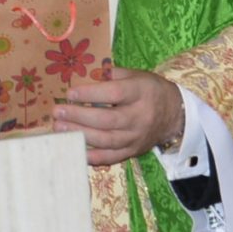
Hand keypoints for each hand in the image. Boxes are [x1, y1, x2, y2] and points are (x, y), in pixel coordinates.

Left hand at [53, 68, 185, 167]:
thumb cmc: (149, 91)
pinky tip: (74, 148)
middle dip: (79, 117)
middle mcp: (140, 116)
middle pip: (108, 119)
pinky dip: (92, 156)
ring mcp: (137, 137)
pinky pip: (111, 157)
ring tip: (59, 129)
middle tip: (58, 113)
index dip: (91, 94)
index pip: (115, 93)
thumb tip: (85, 74)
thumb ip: (112, 75)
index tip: (70, 93)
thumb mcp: (136, 75)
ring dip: (81, 135)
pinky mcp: (133, 151)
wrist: (174, 115)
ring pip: (107, 140)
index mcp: (141, 92)